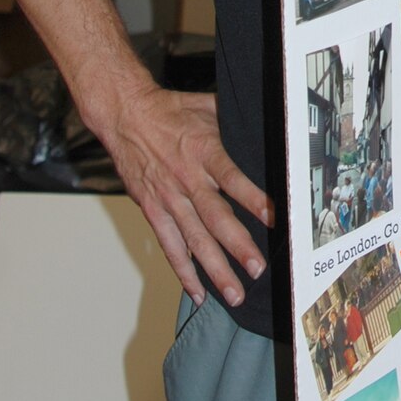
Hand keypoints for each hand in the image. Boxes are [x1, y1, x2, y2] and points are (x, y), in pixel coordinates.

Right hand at [102, 81, 273, 306]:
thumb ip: (235, 124)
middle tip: (257, 269)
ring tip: (234, 293)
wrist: (125, 115)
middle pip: (215, 218)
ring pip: (193, 240)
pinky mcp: (152, 210)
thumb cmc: (170, 111)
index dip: (253, 200)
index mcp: (204, 152)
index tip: (275, 219)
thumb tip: (271, 126)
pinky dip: (183, 270)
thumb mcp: (209, 108)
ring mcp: (168, 198)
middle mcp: (186, 179)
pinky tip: (197, 291)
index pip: (232, 179)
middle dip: (237, 246)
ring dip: (214, 268)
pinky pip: (169, 245)